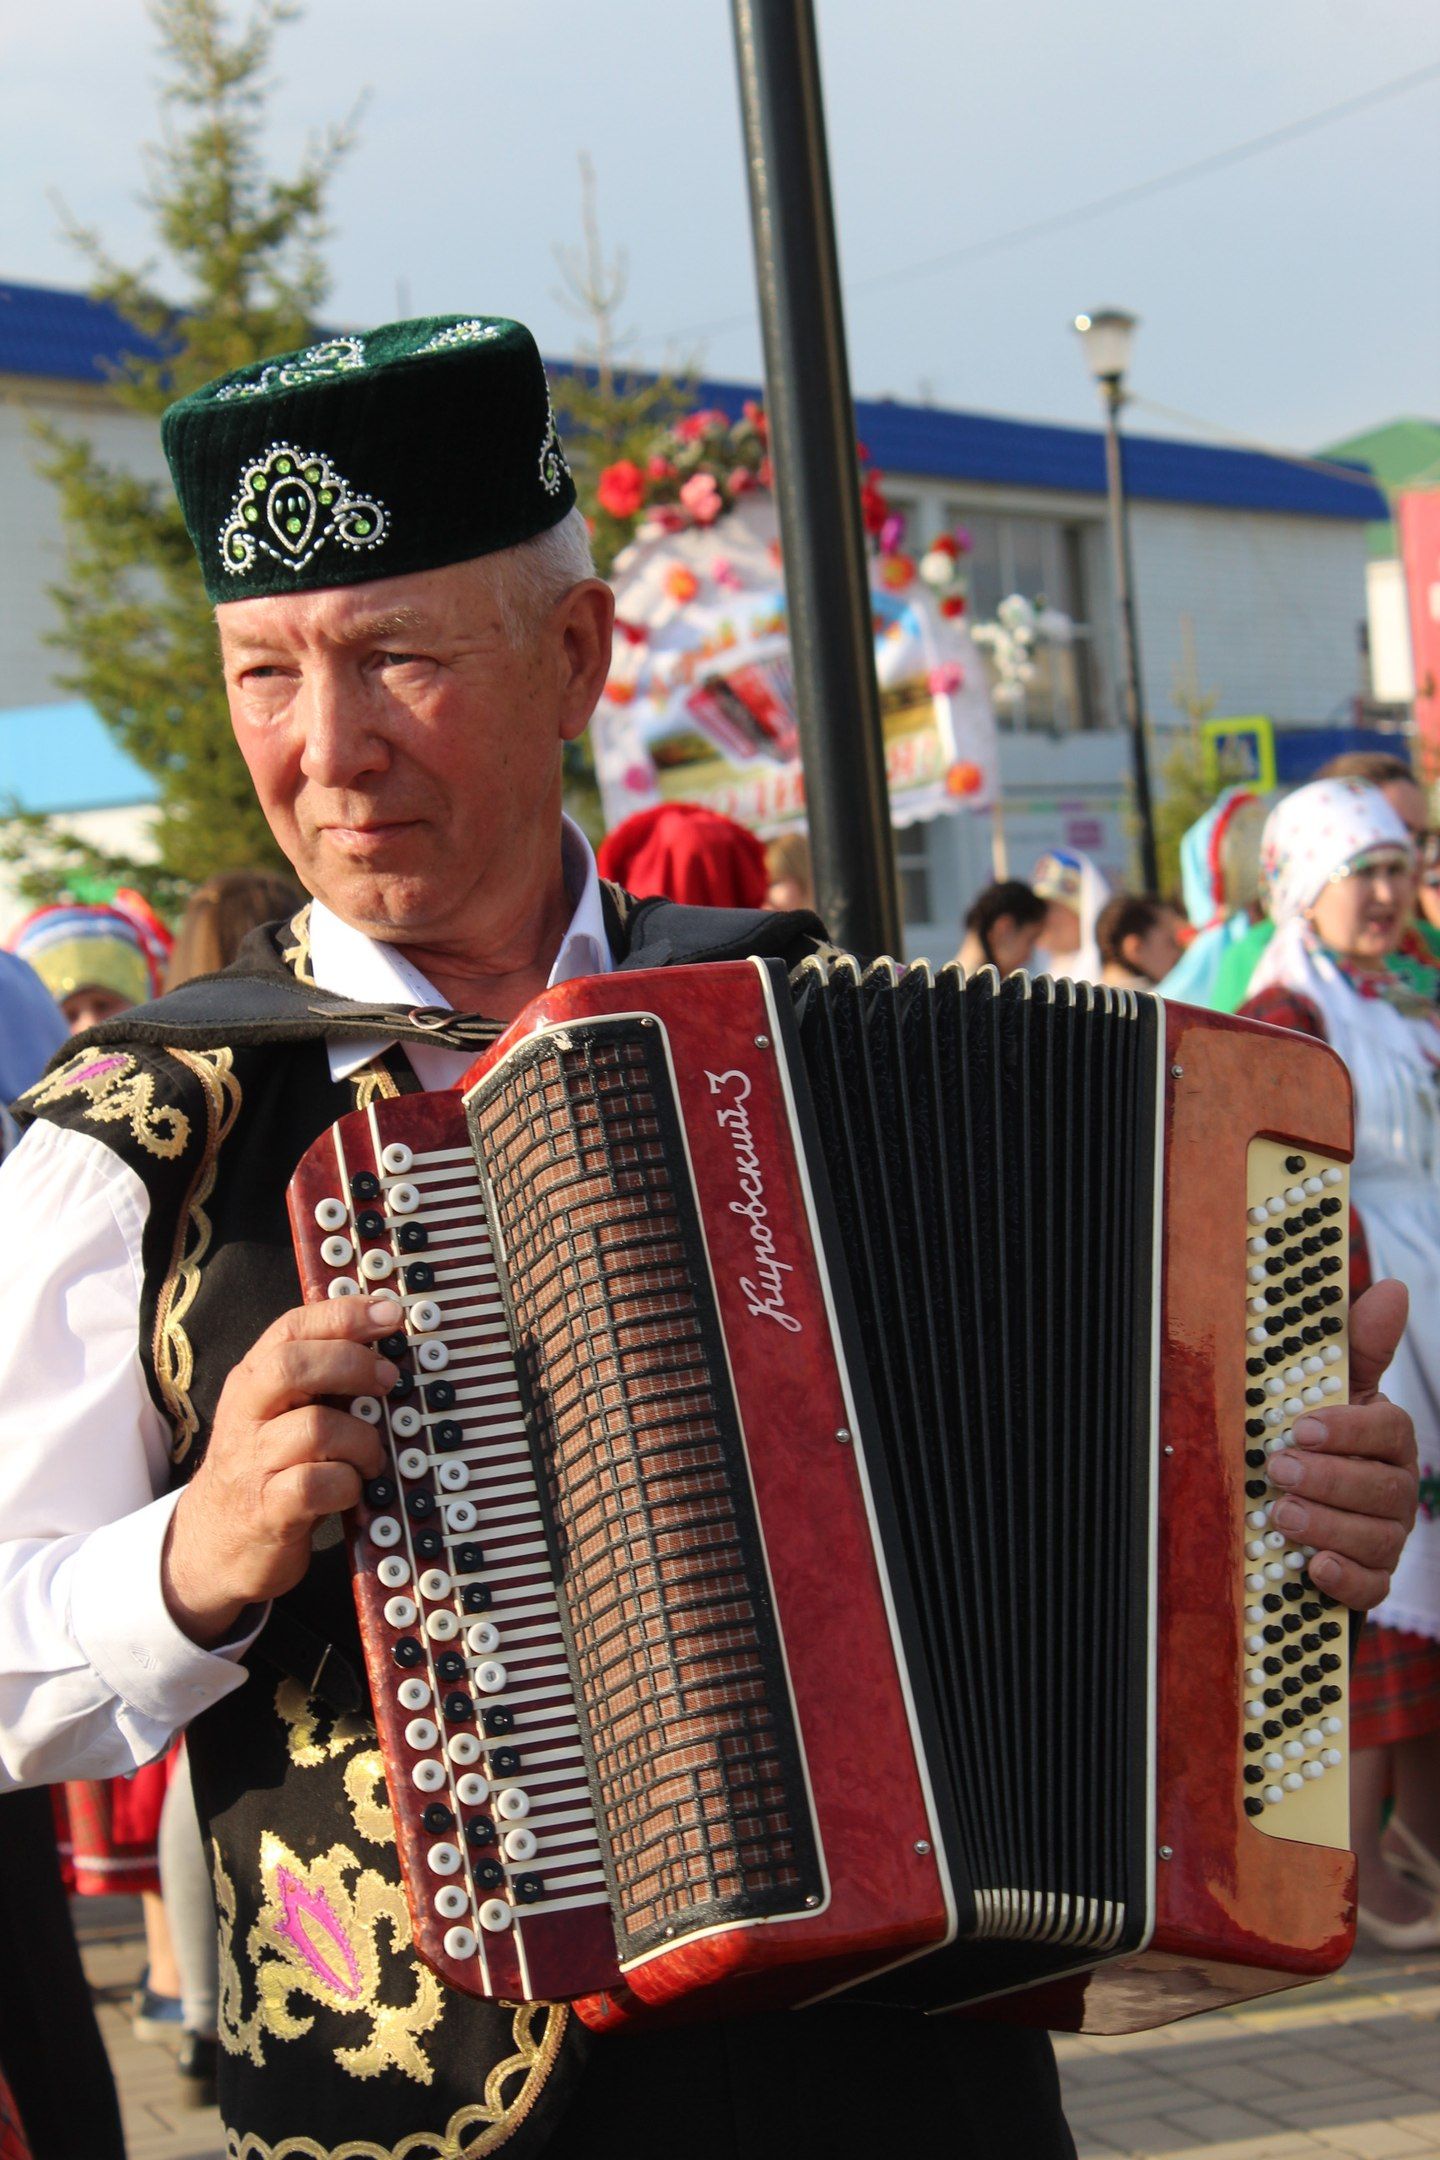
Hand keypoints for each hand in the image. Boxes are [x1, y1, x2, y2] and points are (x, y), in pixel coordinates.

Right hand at [162, 1291, 401, 1647]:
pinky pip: (318, 1484)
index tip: (389, 1313)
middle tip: (388, 1380)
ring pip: (316, 1428)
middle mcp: (247, 1415)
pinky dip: (350, 1483)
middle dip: (352, 1364)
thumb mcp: (277, 1412)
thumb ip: (316, 1378)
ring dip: (363, 1439)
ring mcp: (253, 1463)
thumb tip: (384, 1343)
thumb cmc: (263, 1467)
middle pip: (292, 1366)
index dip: (344, 1314)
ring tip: (372, 1456)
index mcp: (251, 1381)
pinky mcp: (268, 1510)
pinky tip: (354, 1488)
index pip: (291, 1328)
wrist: (212, 1544)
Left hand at [1265, 1278, 1417, 1612]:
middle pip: (1382, 1488)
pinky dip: (1344, 1578)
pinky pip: (1371, 1587)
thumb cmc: (1318, 1439)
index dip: (1348, 1429)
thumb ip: (1359, 1345)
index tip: (1302, 1426)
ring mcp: (1387, 1536)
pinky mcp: (1371, 1578)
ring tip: (1281, 1516)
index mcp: (1389, 1439)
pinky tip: (1314, 1566)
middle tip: (1280, 1470)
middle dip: (1329, 1479)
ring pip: (1377, 1537)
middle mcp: (1396, 1487)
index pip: (1388, 1430)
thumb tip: (1394, 1288)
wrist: (1297, 1506)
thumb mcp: (1330, 1389)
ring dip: (1327, 1525)